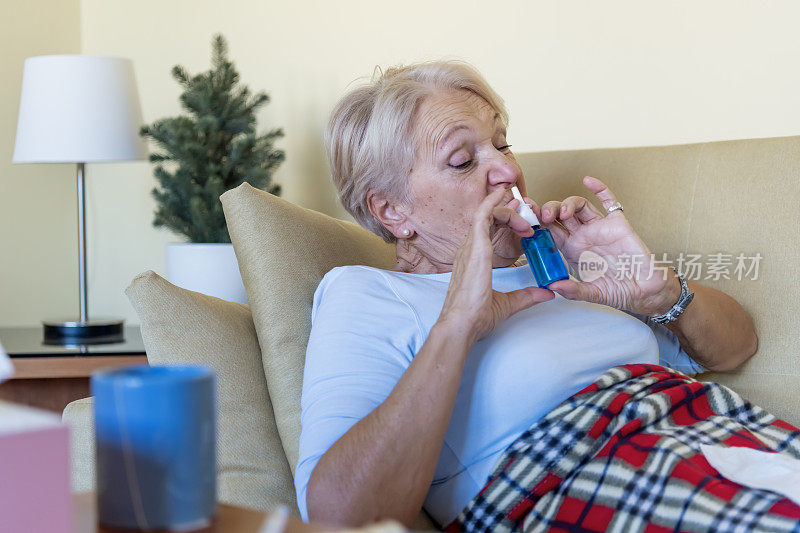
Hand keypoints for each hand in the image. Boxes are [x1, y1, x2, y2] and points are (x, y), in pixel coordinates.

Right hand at [438, 187, 554, 342]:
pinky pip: (483, 216)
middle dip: (510, 213)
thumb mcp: (507, 303)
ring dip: (508, 211)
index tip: (526, 227)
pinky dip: (494, 203)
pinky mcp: (475, 248)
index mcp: (474, 261)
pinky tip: (506, 197)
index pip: (489, 232)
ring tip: (526, 214)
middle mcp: (469, 250)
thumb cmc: (475, 317)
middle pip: (488, 219)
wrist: (463, 325)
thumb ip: (526, 295)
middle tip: (529, 214)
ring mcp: (471, 247)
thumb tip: (545, 292)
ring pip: (487, 214)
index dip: (507, 223)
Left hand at [536, 176, 680, 315]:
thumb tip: (554, 286)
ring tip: (564, 213)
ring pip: (579, 206)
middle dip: (548, 211)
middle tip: (543, 216)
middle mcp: (582, 236)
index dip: (538, 224)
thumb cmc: (618, 291)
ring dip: (568, 204)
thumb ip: (574, 291)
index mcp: (571, 250)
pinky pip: (609, 201)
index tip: (527, 219)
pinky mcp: (618, 223)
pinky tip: (588, 181)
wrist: (644, 290)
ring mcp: (599, 228)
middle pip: (560, 215)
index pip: (549, 232)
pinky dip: (599, 189)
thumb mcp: (592, 293)